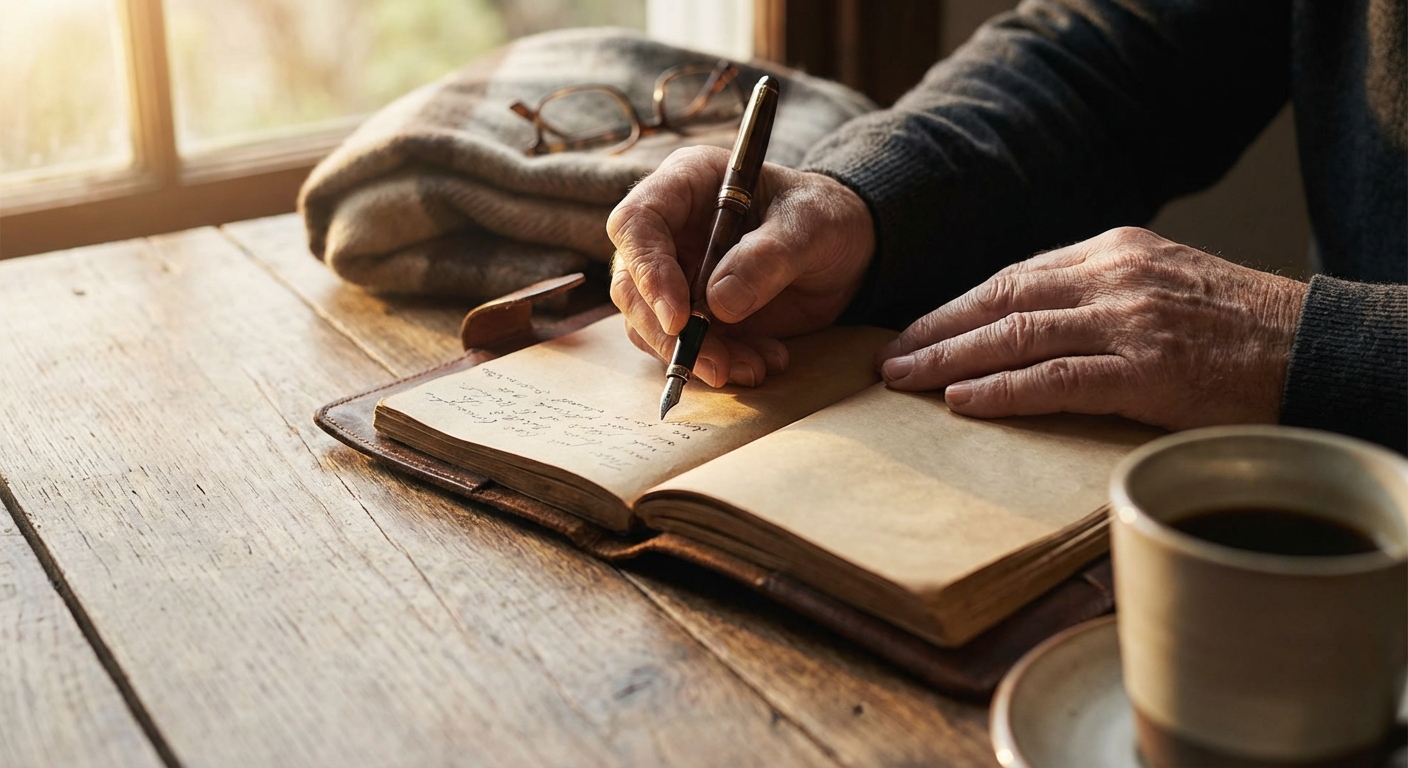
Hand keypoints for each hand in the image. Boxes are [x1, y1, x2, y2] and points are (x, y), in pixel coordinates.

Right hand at [607, 146, 874, 386]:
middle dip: (669, 333)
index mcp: (686, 184)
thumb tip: (718, 304)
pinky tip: (763, 361)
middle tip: (715, 365)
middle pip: (632, 284)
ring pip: (652, 324)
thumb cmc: (824, 218)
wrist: (843, 252)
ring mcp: (675, 273)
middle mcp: (669, 229)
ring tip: (756, 366)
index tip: (680, 318)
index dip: (648, 271)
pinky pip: (683, 346)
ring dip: (698, 356)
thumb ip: (768, 258)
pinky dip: (719, 363)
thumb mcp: (810, 226)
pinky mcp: (691, 313)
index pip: (636, 223)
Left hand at [875, 227, 1308, 430]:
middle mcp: (1114, 277)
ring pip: (1017, 335)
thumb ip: (1099, 293)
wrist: (1312, 347)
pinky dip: (1003, 391)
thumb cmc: (1234, 326)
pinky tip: (962, 402)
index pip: (1014, 275)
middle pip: (1001, 299)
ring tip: (904, 381)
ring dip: (950, 359)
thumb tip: (1028, 321)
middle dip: (936, 330)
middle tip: (887, 359)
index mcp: (1113, 251)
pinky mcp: (1147, 370)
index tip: (915, 331)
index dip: (956, 307)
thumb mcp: (1162, 283)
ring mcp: (1129, 321)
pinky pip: (1057, 379)